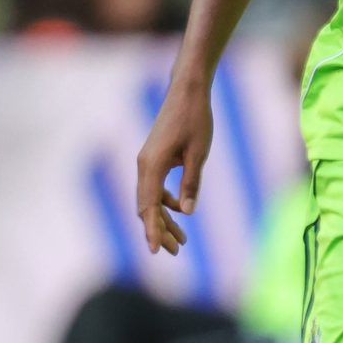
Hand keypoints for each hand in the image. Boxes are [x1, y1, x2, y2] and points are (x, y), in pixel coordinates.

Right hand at [135, 81, 214, 254]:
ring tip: (183, 240)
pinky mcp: (154, 158)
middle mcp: (144, 166)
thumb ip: (192, 182)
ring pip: (150, 199)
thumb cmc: (195, 119)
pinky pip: (155, 187)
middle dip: (160, 230)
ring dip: (164, 219)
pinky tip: (180, 210)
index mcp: (152, 166)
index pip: (149, 207)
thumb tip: (188, 211)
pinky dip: (165, 202)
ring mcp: (147, 162)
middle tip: (178, 251)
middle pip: (147, 207)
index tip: (156, 251)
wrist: (187, 91)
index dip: (152, 231)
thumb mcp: (199, 153)